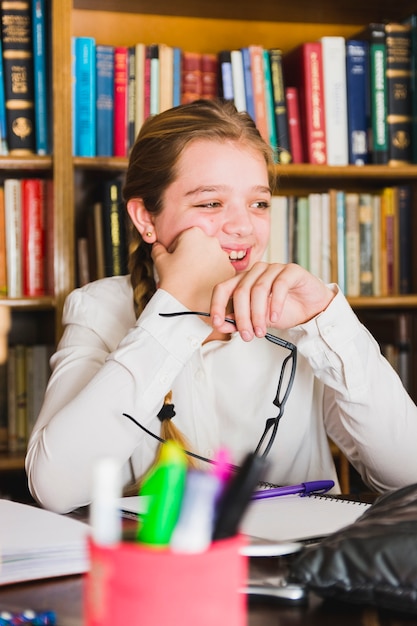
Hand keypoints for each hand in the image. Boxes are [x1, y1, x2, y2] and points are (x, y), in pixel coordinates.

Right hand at [152, 227, 235, 311]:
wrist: (185, 305)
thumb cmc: (172, 281)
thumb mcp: (160, 261)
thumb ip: (158, 248)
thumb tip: (158, 245)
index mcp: (194, 233)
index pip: (183, 238)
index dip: (177, 251)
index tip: (175, 262)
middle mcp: (212, 241)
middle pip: (200, 247)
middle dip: (192, 256)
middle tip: (184, 271)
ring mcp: (224, 256)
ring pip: (212, 258)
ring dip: (204, 265)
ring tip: (194, 280)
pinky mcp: (231, 271)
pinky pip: (221, 270)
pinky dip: (214, 275)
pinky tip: (204, 285)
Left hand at [210, 262, 335, 340]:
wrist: (312, 309)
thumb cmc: (285, 310)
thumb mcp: (258, 320)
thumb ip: (240, 321)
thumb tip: (222, 324)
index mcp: (244, 281)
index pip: (223, 288)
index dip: (217, 305)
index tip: (217, 322)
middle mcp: (256, 272)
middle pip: (241, 291)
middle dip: (242, 317)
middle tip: (247, 334)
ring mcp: (273, 269)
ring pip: (258, 289)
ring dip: (258, 314)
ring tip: (261, 331)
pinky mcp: (291, 271)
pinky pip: (279, 285)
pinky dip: (275, 304)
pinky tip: (275, 318)